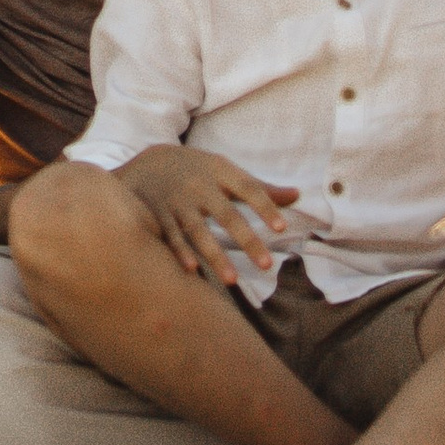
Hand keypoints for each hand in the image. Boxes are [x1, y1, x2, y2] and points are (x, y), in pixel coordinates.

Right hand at [122, 144, 299, 286]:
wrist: (147, 163)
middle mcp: (198, 185)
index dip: (264, 206)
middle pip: (227, 214)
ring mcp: (177, 201)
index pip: (247, 188)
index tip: (282, 228)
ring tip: (233, 281)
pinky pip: (171, 237)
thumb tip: (297, 195)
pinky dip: (180, 253)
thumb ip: (259, 187)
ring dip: (215, 255)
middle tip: (267, 265)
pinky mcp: (158, 215)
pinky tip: (192, 271)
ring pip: (198, 231)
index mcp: (219, 170)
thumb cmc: (197, 171)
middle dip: (247, 240)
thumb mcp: (225, 171)